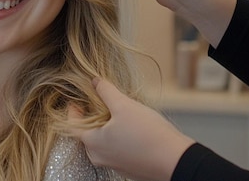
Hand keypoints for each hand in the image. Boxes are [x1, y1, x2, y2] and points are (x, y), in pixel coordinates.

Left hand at [70, 78, 194, 180]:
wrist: (176, 160)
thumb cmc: (148, 134)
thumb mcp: (123, 105)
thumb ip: (106, 91)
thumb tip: (95, 81)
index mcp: (93, 143)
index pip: (72, 125)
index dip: (73, 110)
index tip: (76, 100)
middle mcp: (99, 157)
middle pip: (86, 134)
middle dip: (89, 118)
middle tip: (96, 103)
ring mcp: (114, 164)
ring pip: (101, 142)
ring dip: (104, 126)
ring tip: (115, 112)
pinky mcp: (127, 167)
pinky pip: (114, 148)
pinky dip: (116, 136)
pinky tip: (129, 126)